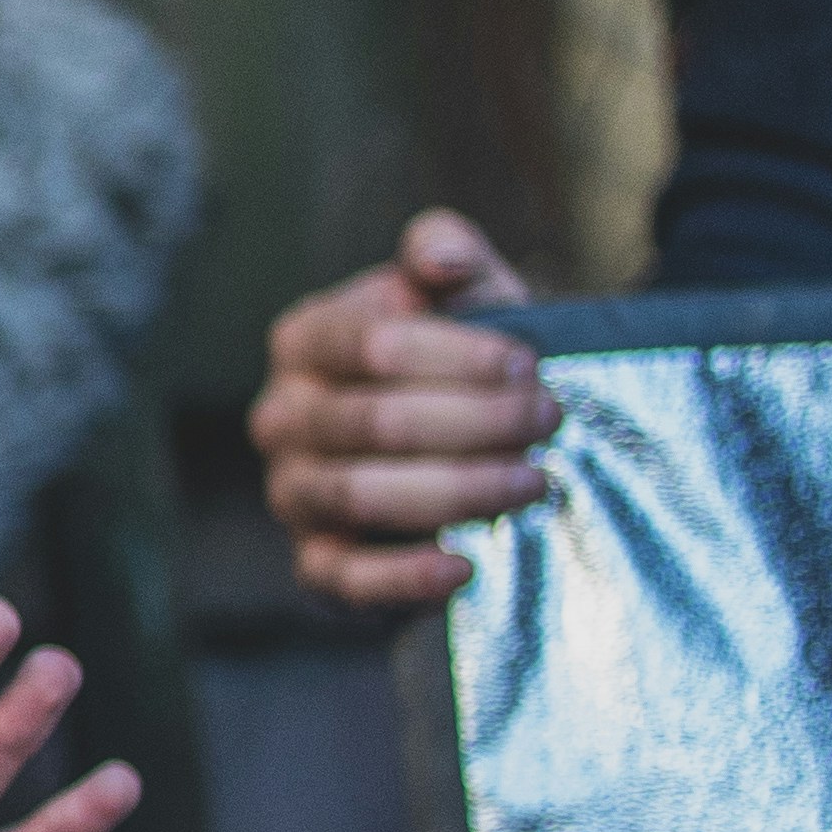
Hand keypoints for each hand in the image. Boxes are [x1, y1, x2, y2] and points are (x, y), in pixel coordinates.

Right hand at [249, 209, 551, 609]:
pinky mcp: (316, 562)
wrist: (472, 438)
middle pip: (372, 421)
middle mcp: (282, 416)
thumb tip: (440, 256)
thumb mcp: (468, 296)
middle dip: (474, 421)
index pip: (367, 344)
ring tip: (535, 480)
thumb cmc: (468, 359)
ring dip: (458, 489)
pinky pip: (343, 577)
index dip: (454, 355)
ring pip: (360, 494)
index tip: (528, 363)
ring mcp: (292, 491)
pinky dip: (402, 576)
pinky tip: (463, 565)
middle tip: (550, 418)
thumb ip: (450, 255)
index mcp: (305, 340)